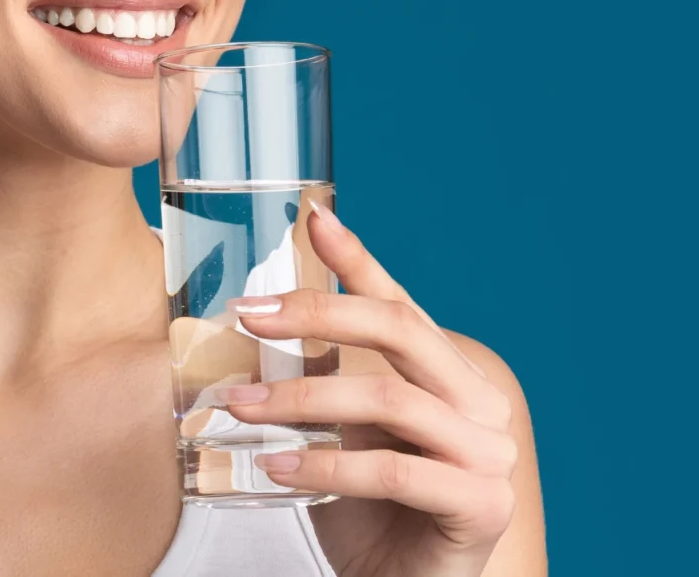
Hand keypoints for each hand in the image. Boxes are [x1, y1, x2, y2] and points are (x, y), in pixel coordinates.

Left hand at [219, 200, 518, 576]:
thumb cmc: (368, 510)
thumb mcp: (340, 432)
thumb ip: (324, 376)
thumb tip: (261, 318)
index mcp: (448, 377)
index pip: (402, 305)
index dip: (359, 259)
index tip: (313, 217)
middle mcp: (480, 403)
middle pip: (403, 333)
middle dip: (320, 313)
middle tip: (247, 316)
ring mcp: (490, 454)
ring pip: (390, 400)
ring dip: (302, 399)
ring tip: (237, 407)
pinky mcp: (481, 507)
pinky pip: (394, 472)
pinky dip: (325, 466)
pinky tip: (274, 468)